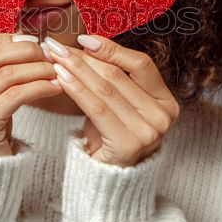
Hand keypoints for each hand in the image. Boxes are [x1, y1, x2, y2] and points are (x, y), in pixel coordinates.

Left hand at [44, 35, 180, 166]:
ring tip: (55, 57)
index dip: (112, 48)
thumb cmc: (110, 139)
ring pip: (106, 89)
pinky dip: (76, 89)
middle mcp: (163, 116)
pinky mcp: (129, 144)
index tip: (84, 38)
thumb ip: (111, 80)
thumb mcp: (117, 106)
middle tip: (58, 45)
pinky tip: (61, 77)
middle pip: (119, 75)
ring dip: (76, 69)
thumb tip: (82, 46)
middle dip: (84, 57)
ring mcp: (149, 131)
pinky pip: (97, 108)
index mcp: (166, 102)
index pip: (141, 64)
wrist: (108, 183)